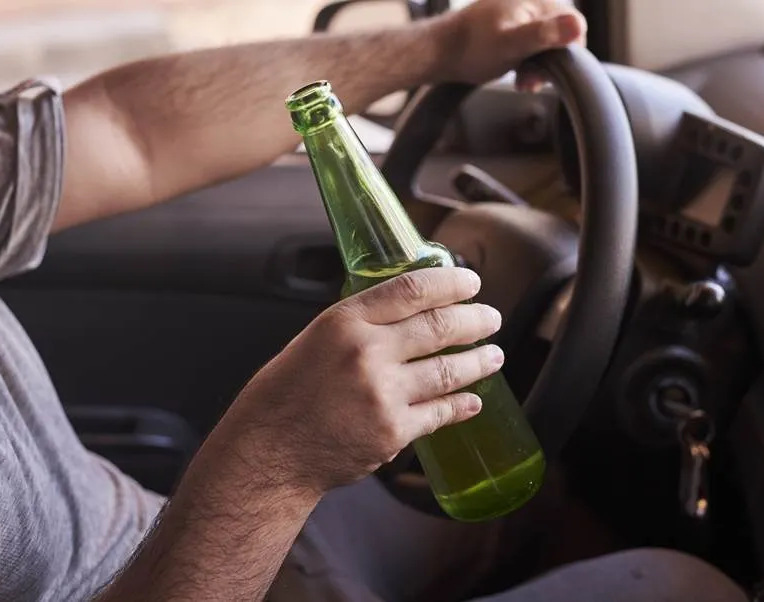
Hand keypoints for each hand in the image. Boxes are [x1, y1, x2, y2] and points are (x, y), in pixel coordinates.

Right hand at [234, 267, 503, 494]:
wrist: (268, 451)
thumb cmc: (285, 395)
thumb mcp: (315, 340)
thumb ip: (360, 326)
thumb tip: (407, 314)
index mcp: (344, 321)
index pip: (412, 289)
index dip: (450, 283)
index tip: (471, 283)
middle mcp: (366, 352)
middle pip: (439, 326)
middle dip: (475, 320)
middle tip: (492, 318)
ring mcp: (382, 393)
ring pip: (448, 370)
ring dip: (479, 362)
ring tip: (494, 356)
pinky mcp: (392, 431)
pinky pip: (440, 413)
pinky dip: (462, 405)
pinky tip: (473, 400)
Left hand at [441, 0, 586, 89]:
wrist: (441, 51)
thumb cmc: (472, 48)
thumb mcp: (511, 44)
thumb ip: (544, 34)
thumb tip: (577, 24)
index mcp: (537, 2)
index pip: (576, 25)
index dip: (567, 53)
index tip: (548, 71)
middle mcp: (533, 3)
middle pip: (562, 36)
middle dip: (551, 63)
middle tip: (530, 81)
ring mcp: (523, 15)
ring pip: (548, 44)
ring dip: (540, 67)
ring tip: (522, 81)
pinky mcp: (514, 28)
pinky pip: (534, 46)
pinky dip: (529, 63)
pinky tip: (518, 75)